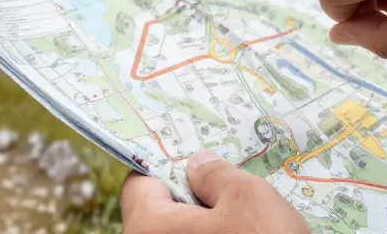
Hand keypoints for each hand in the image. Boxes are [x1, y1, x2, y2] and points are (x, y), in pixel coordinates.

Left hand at [120, 152, 309, 233]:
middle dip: (190, 195)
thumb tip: (196, 164)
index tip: (195, 160)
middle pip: (157, 211)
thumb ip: (216, 174)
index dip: (167, 165)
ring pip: (177, 233)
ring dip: (204, 222)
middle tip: (225, 184)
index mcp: (148, 227)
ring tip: (240, 215)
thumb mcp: (248, 196)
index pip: (139, 184)